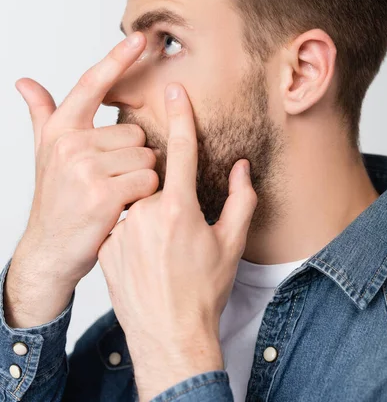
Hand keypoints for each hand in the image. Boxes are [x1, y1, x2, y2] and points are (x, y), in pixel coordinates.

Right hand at [6, 32, 158, 326]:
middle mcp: (70, 143)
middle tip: (109, 178)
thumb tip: (24, 82)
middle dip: (132, 155)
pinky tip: (123, 206)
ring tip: (115, 192)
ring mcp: (85, 168)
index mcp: (60, 129)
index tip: (140, 38)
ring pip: (147, 156)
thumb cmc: (55, 197)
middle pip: (136, 131)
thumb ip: (41, 114)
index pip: (92, 85)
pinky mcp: (104, 193)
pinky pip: (149, 179)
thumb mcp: (45, 152)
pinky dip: (144, 194)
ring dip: (140, 176)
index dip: (117, 59)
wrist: (50, 250)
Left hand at [98, 82, 257, 400]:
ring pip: (139, 201)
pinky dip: (134, 231)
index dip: (180, 116)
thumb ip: (241, 198)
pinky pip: (122, 222)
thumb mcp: (231, 244)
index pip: (181, 149)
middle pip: (158, 180)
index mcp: (180, 208)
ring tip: (161, 253)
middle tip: (179, 234)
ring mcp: (122, 228)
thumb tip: (241, 167)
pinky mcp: (106, 243)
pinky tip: (145, 260)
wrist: (169, 335)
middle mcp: (146, 212)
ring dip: (151, 216)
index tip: (175, 90)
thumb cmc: (203, 292)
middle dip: (170, 195)